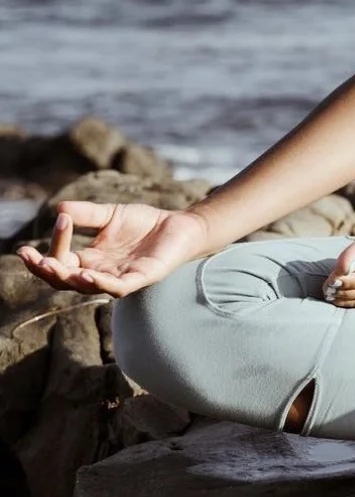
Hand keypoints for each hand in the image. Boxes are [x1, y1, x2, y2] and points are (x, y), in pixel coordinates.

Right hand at [15, 202, 208, 297]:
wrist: (180, 225)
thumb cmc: (145, 223)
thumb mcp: (110, 215)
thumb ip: (87, 214)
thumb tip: (59, 209)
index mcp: (90, 260)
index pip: (61, 261)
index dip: (47, 253)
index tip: (43, 232)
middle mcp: (100, 273)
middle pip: (65, 280)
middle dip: (46, 270)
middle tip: (31, 258)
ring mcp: (120, 278)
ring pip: (87, 287)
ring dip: (69, 277)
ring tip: (53, 266)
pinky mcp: (141, 278)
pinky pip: (117, 287)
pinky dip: (101, 283)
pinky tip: (87, 275)